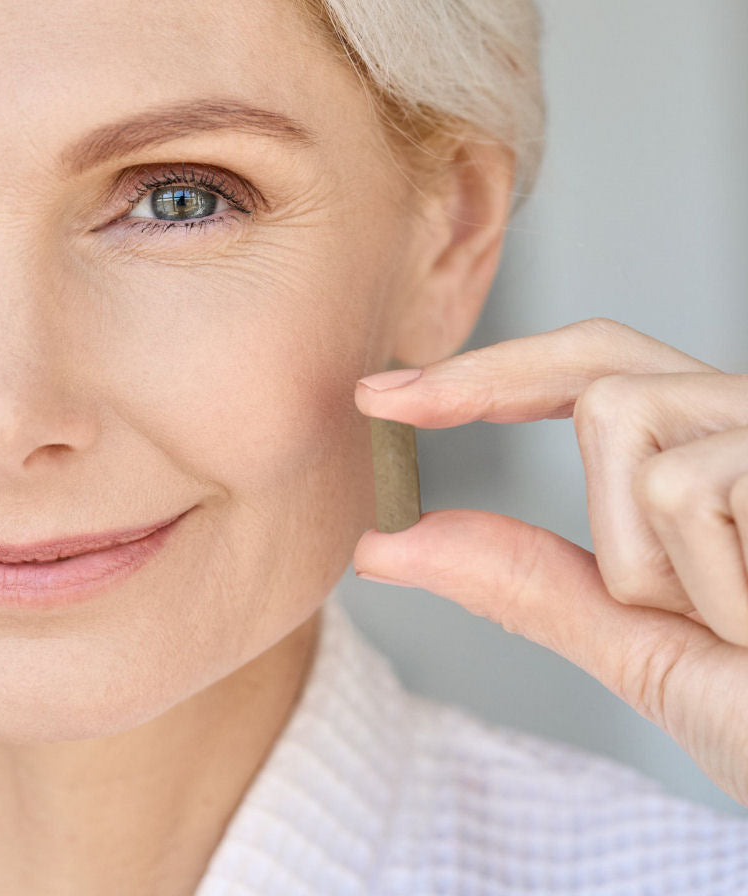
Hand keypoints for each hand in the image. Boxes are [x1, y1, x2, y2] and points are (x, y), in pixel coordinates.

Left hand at [352, 318, 747, 805]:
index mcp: (710, 460)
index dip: (486, 376)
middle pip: (595, 363)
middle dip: (485, 381)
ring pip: (620, 417)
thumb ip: (526, 583)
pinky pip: (677, 487)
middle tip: (385, 400)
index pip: (591, 375)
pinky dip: (702, 583)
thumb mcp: (637, 643)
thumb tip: (390, 544)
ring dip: (637, 555)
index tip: (384, 397)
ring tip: (729, 622)